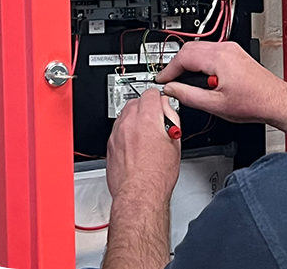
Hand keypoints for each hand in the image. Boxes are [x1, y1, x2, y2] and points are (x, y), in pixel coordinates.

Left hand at [106, 89, 180, 204]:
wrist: (140, 193)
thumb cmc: (157, 174)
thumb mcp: (175, 142)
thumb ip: (172, 119)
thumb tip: (168, 110)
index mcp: (148, 119)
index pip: (151, 94)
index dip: (159, 98)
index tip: (162, 104)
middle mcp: (129, 123)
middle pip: (136, 101)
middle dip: (146, 107)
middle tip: (156, 120)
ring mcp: (117, 134)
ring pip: (125, 114)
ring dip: (135, 118)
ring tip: (146, 134)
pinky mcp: (110, 145)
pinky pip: (118, 129)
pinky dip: (126, 131)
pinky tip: (136, 144)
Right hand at [155, 41, 286, 146]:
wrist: (275, 101)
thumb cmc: (254, 102)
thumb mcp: (215, 105)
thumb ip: (188, 96)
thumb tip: (171, 90)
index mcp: (220, 58)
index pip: (184, 57)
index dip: (168, 69)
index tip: (162, 80)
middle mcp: (226, 48)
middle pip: (190, 48)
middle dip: (176, 64)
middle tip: (169, 81)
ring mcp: (232, 49)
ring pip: (199, 49)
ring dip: (188, 63)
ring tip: (183, 82)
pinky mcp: (235, 53)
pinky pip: (210, 51)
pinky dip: (199, 62)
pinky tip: (200, 78)